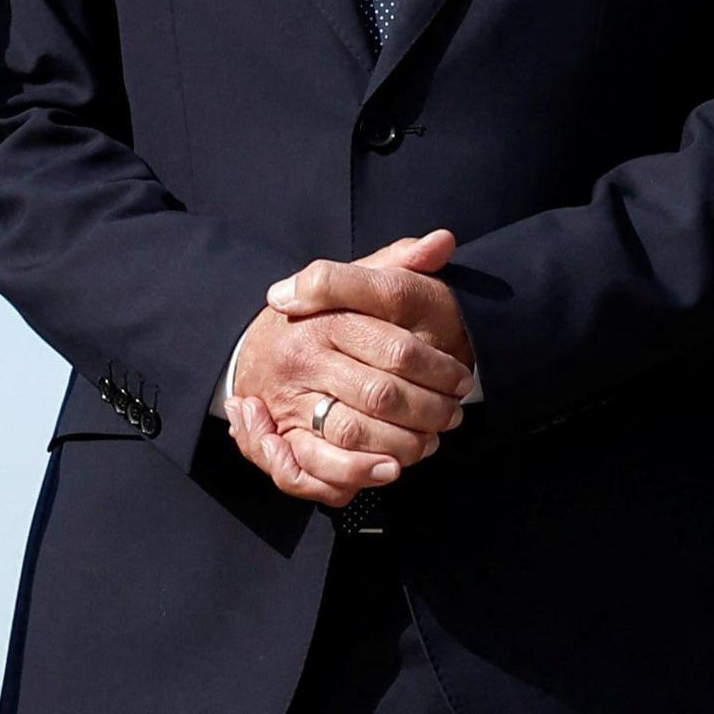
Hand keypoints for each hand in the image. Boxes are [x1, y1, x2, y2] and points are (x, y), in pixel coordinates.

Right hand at [229, 230, 469, 505]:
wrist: (252, 348)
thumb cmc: (320, 318)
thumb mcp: (356, 283)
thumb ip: (398, 262)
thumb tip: (443, 241)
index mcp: (326, 318)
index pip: (394, 348)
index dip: (437, 370)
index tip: (461, 380)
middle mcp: (303, 358)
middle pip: (380, 394)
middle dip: (428, 411)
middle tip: (452, 417)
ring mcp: (288, 399)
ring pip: (353, 431)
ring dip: (403, 445)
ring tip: (430, 443)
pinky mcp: (278, 438)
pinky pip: (316, 464)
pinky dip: (358, 472)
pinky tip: (390, 469)